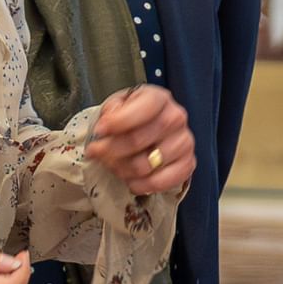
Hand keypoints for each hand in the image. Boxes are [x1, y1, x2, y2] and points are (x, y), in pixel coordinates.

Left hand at [80, 84, 195, 197]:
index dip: (118, 122)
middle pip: (138, 140)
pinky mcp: (186, 165)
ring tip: (112, 165)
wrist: (150, 131)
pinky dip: (140, 185)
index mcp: (159, 98)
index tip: (99, 130)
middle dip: (111, 149)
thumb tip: (106, 125)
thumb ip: (112, 111)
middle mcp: (176, 118)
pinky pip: (160, 182)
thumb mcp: (118, 105)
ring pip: (145, 164)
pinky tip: (130, 179)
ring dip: (122, 168)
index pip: (143, 109)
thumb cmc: (133, 118)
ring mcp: (184, 142)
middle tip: (96, 152)